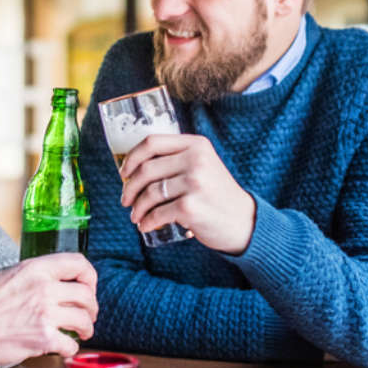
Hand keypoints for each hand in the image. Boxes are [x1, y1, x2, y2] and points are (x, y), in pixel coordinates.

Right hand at [0, 253, 97, 366]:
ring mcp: (45, 314)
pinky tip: (64, 347)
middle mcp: (44, 289)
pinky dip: (71, 348)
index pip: (78, 264)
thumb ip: (31, 273)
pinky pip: (71, 345)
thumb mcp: (6, 273)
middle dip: (92, 307)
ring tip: (82, 332)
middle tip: (88, 315)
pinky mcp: (43, 339)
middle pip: (86, 295)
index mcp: (36, 269)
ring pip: (84, 320)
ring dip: (87, 329)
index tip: (89, 286)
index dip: (90, 276)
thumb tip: (48, 275)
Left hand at [119, 134, 256, 255]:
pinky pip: (157, 213)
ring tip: (135, 216)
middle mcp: (196, 160)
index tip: (123, 172)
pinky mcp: (191, 207)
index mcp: (196, 145)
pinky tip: (146, 225)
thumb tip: (134, 167)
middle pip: (146, 169)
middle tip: (125, 200)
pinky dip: (147, 221)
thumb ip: (177, 159)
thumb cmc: (216, 194)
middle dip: (129, 187)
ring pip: (150, 193)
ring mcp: (194, 183)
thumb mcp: (203, 165)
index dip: (131, 157)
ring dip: (137, 207)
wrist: (244, 222)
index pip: (152, 142)